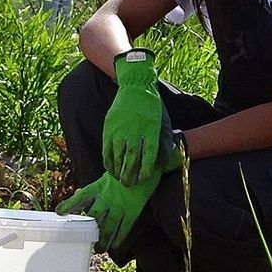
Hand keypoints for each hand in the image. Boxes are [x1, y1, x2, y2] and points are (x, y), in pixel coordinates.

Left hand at [61, 173, 158, 252]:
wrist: (148, 164)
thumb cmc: (126, 170)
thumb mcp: (108, 176)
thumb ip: (96, 189)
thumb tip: (80, 200)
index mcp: (100, 185)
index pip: (82, 196)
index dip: (70, 204)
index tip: (59, 212)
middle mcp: (108, 196)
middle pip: (95, 216)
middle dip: (90, 230)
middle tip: (85, 240)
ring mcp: (121, 204)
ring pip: (109, 226)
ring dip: (104, 239)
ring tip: (100, 249)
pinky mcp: (134, 210)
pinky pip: (125, 227)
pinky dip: (119, 237)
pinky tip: (115, 246)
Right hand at [101, 49, 174, 183]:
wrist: (136, 87)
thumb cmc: (152, 107)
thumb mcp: (162, 123)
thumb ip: (162, 141)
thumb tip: (165, 159)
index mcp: (150, 131)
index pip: (148, 155)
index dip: (145, 169)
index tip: (143, 179)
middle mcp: (135, 131)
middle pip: (131, 158)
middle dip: (129, 174)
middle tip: (128, 185)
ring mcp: (120, 130)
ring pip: (117, 155)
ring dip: (118, 170)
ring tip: (119, 179)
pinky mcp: (109, 128)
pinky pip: (107, 148)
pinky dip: (108, 160)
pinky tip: (110, 168)